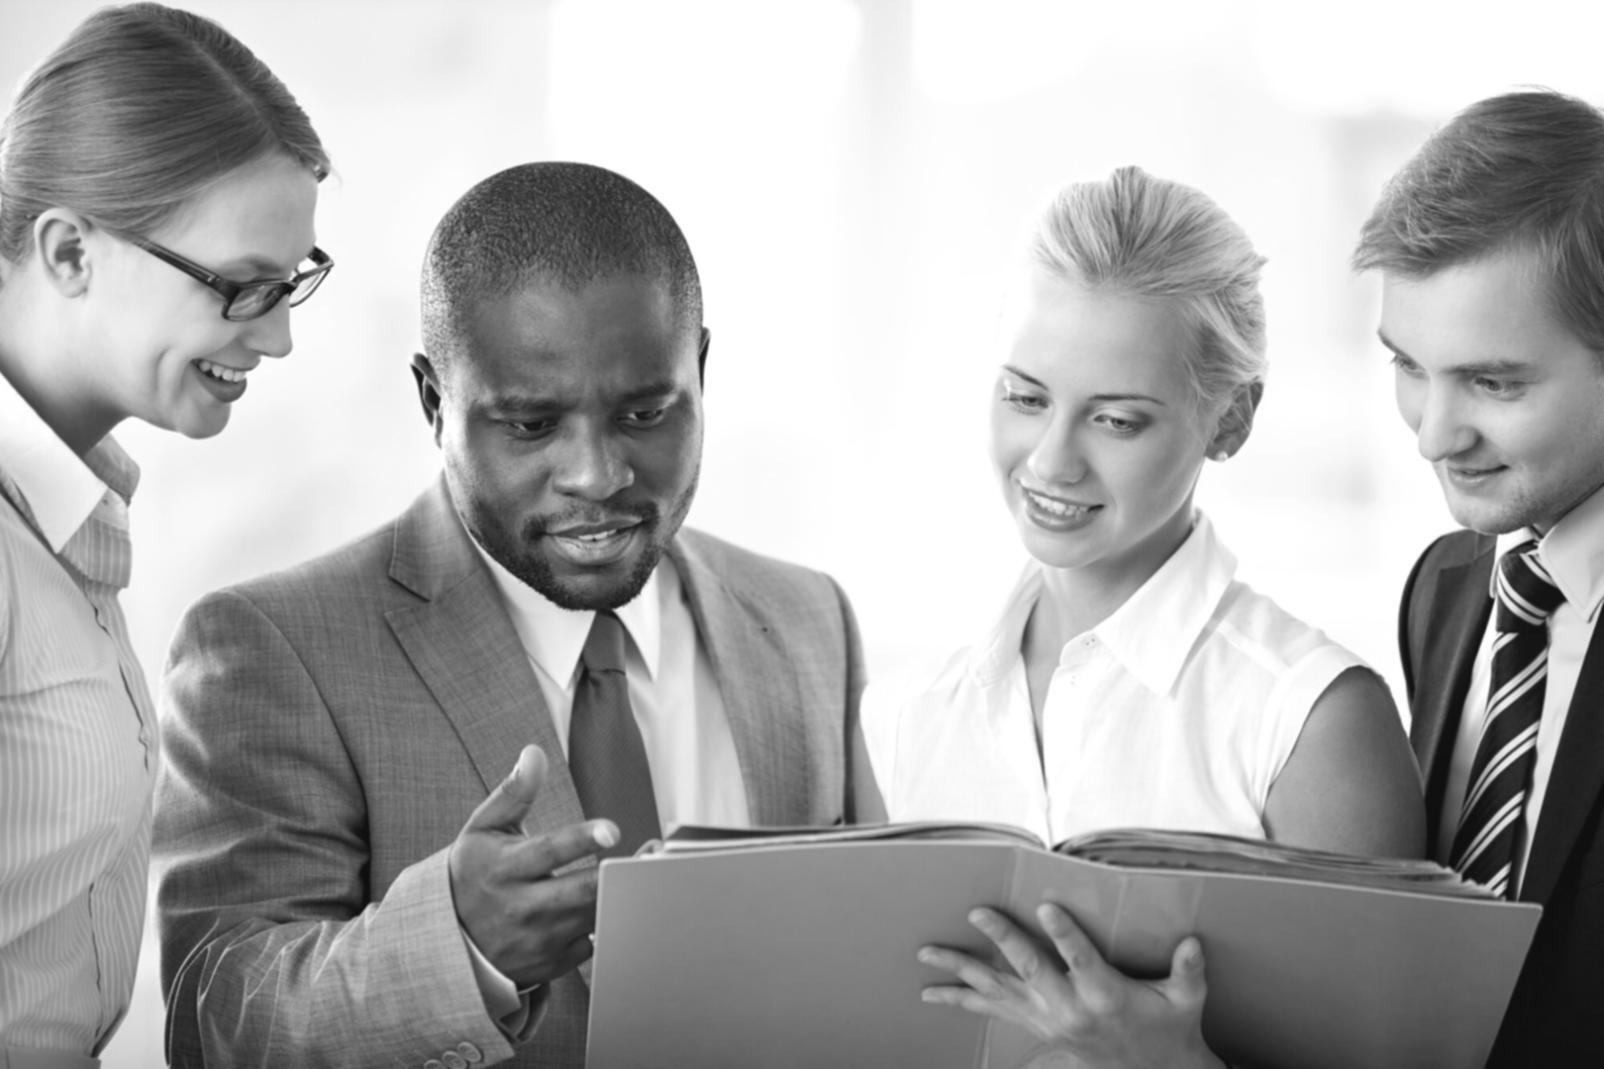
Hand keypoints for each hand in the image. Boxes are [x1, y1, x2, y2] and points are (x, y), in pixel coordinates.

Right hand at [448, 744, 617, 987]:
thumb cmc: (472, 873)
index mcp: (506, 867)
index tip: (612, 831)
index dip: (583, 840)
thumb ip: (514, 792)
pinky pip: (591, 944)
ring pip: (592, 918)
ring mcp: (536, 939)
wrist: (447, 938)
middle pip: (580, 891)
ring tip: (641, 874)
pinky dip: (603, 924)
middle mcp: (520, 906)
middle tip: (649, 856)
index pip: (550, 851)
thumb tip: (534, 753)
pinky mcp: (549, 964)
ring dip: (618, 895)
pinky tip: (608, 907)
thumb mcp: (483, 829)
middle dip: (617, 874)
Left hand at [918, 903, 1222, 1068]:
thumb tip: (1193, 942)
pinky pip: (992, 1010)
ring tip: (928, 954)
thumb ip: (1188, 971)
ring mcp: (1048, 1020)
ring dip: (962, 971)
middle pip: (1030, 970)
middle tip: (979, 912)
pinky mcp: (1037, 1027)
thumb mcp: (1187, 1000)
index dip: (1065, 935)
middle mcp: (1070, 1009)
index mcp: (1106, 996)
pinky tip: (934, 992)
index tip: (1047, 907)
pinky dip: (963, 999)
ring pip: (998, 991)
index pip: (1082, 960)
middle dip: (1004, 939)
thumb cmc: (1171, 1028)